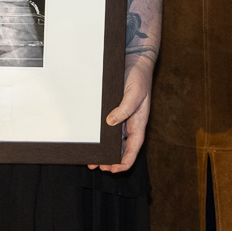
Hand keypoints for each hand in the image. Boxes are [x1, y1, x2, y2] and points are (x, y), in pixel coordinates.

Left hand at [92, 56, 153, 173]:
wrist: (134, 61)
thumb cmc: (139, 77)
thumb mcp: (135, 93)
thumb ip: (125, 108)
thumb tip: (112, 122)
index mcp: (139, 123)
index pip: (133, 149)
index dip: (124, 162)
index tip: (113, 169)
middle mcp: (131, 123)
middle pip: (121, 148)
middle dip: (110, 159)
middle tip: (96, 165)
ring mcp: (122, 117)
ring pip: (113, 140)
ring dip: (104, 150)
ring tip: (92, 157)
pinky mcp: (114, 110)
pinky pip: (108, 127)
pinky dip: (101, 136)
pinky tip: (93, 139)